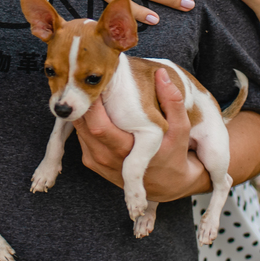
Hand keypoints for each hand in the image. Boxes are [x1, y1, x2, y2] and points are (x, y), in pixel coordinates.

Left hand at [72, 68, 205, 201]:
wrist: (165, 185)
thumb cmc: (174, 154)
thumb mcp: (180, 130)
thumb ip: (173, 102)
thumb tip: (162, 75)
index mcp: (126, 151)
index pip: (98, 126)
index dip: (93, 103)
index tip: (98, 82)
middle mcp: (106, 159)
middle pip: (83, 125)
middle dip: (85, 101)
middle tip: (92, 80)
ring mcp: (95, 161)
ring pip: (79, 128)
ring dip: (84, 109)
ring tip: (94, 90)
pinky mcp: (90, 160)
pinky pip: (80, 134)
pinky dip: (85, 120)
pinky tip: (95, 107)